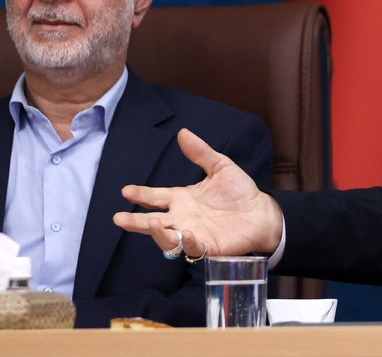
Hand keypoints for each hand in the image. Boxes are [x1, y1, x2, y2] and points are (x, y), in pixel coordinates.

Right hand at [113, 128, 283, 256]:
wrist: (261, 212)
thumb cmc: (239, 191)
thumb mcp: (220, 167)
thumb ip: (201, 153)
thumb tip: (183, 132)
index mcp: (182, 198)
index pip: (155, 197)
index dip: (141, 195)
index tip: (126, 191)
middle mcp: (182, 218)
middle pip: (153, 222)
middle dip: (135, 222)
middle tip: (119, 218)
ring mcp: (192, 233)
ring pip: (167, 238)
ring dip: (157, 233)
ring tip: (151, 223)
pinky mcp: (207, 246)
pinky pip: (191, 248)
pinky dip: (186, 243)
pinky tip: (185, 233)